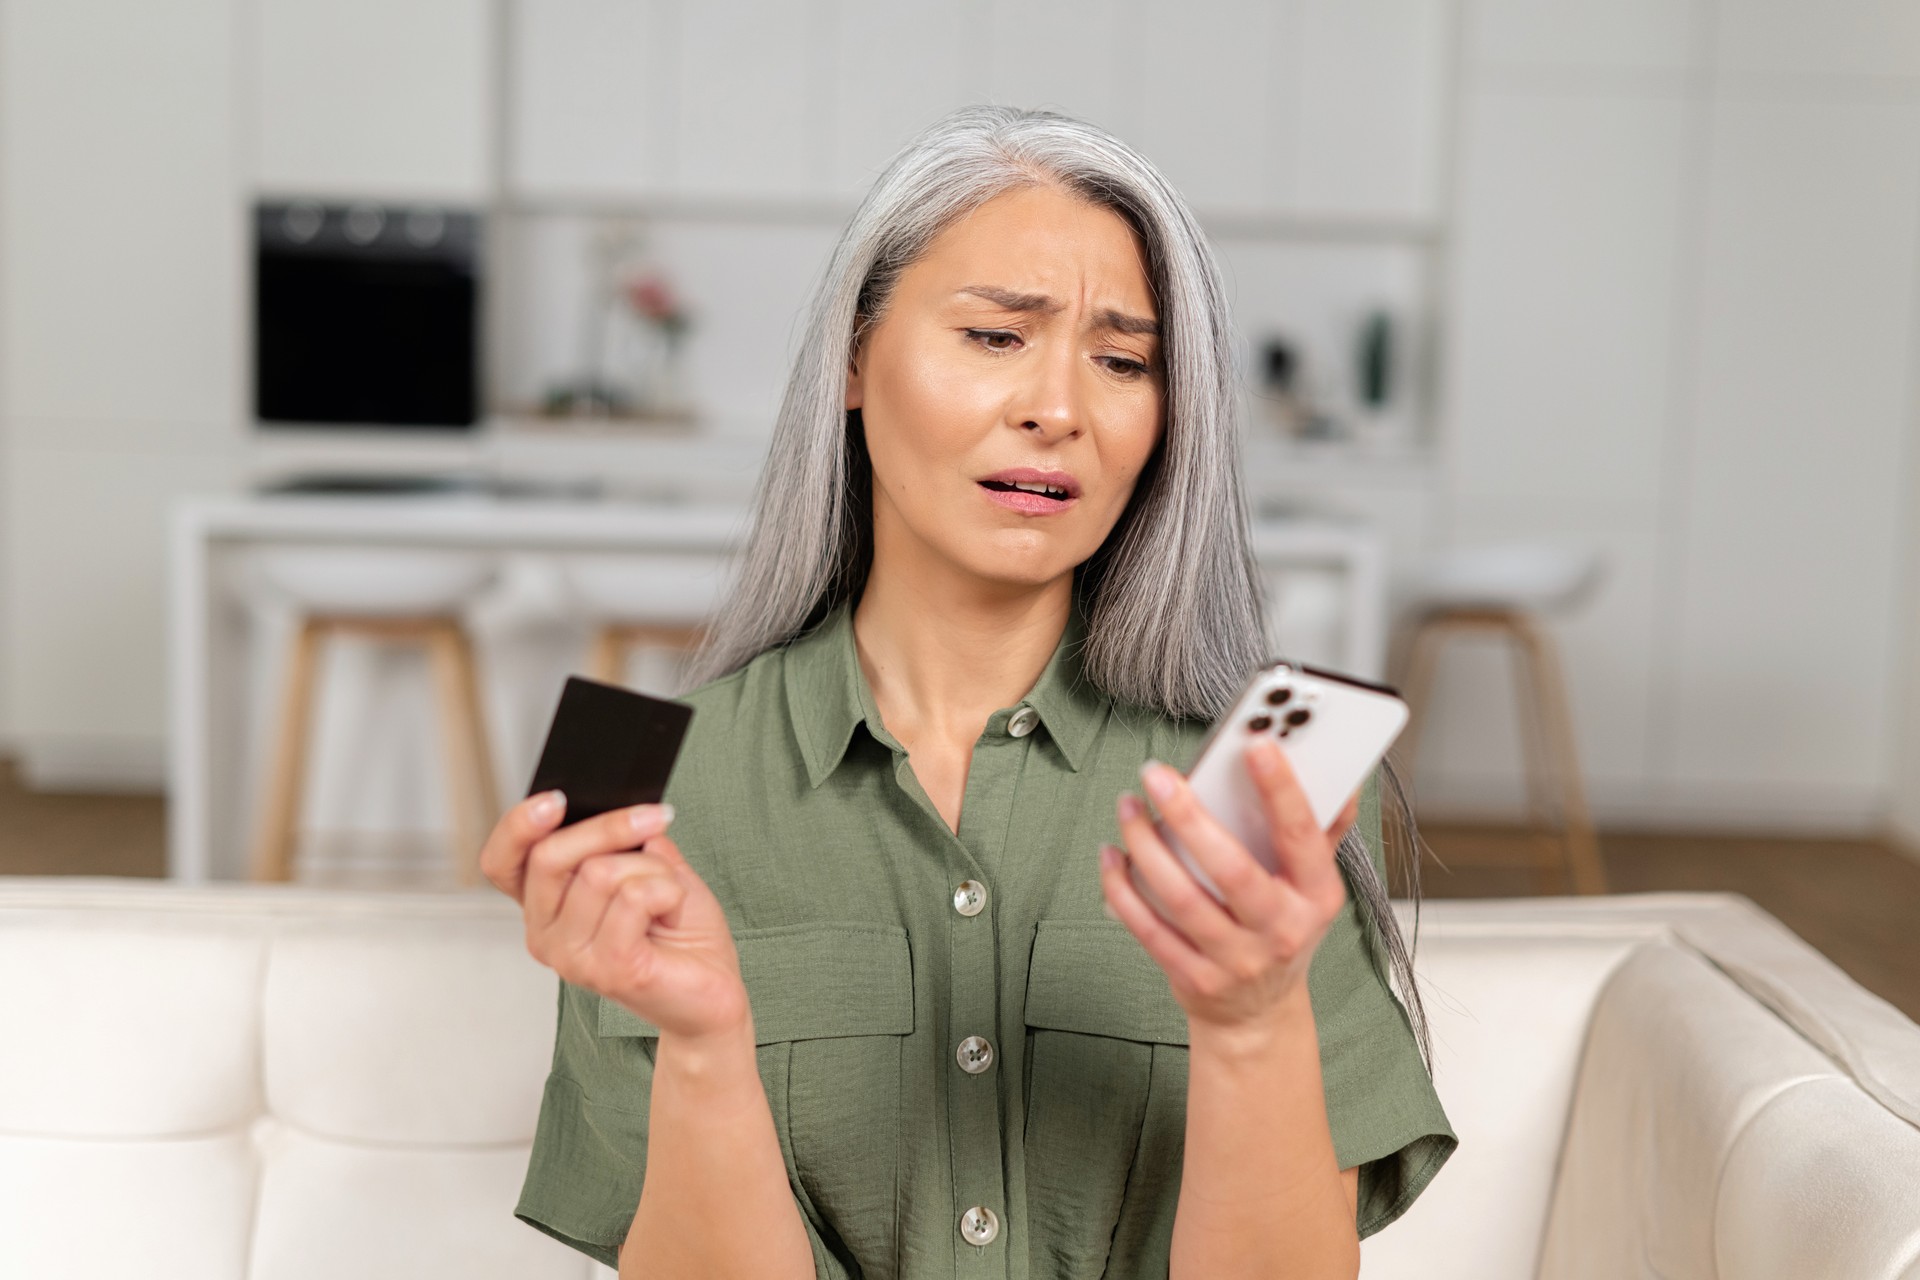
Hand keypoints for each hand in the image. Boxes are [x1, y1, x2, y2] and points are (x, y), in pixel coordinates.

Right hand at [480, 792, 748, 1041]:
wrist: (711, 991)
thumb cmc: (679, 932)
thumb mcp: (650, 867)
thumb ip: (626, 840)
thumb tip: (620, 807)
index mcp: (544, 907)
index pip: (502, 863)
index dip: (517, 827)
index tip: (554, 799)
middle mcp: (545, 935)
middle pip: (550, 855)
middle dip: (610, 826)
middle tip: (655, 817)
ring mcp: (571, 958)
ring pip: (599, 871)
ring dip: (651, 870)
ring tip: (667, 895)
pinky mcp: (607, 968)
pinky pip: (634, 896)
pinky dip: (667, 890)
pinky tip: (672, 912)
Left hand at [1099, 738, 1356, 1033]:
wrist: (1258, 1012)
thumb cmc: (1282, 928)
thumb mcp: (1314, 884)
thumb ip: (1323, 828)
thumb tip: (1340, 774)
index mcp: (1316, 896)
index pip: (1302, 837)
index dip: (1282, 790)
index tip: (1256, 745)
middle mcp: (1280, 930)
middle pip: (1231, 869)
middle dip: (1189, 817)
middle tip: (1158, 775)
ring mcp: (1235, 960)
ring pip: (1181, 898)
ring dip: (1146, 847)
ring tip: (1128, 806)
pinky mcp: (1193, 978)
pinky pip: (1148, 929)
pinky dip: (1122, 889)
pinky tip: (1112, 855)